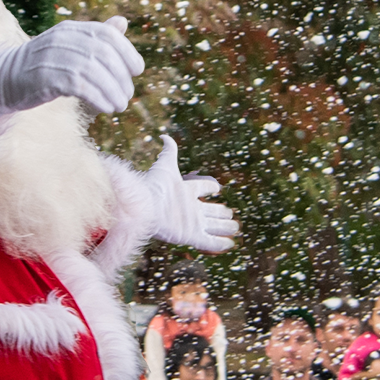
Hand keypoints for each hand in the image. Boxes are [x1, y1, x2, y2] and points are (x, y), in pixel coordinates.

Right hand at [0, 16, 142, 121]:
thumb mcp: (70, 48)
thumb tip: (122, 22)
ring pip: (93, 71)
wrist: (3, 79)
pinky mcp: (44, 76)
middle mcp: (62, 38)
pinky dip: (97, 97)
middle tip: (127, 95)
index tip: (137, 70)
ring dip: (112, 91)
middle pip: (102, 54)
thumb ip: (96, 37)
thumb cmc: (44, 66)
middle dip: (121, 77)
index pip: (107, 34)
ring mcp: (51, 56)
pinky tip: (105, 108)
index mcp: (71, 29)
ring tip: (119, 106)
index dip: (127, 52)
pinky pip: (79, 85)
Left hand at [145, 135, 238, 252]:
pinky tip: (230, 244)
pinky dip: (220, 244)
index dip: (209, 187)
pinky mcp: (191, 237)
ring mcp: (191, 224)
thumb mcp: (164, 166)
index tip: (217, 187)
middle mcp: (190, 209)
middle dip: (221, 213)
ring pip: (213, 227)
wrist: (144, 207)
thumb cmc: (155, 186)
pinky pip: (209, 242)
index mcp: (185, 191)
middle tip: (230, 213)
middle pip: (210, 211)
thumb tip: (164, 135)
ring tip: (235, 228)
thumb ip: (168, 152)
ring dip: (225, 227)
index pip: (201, 188)